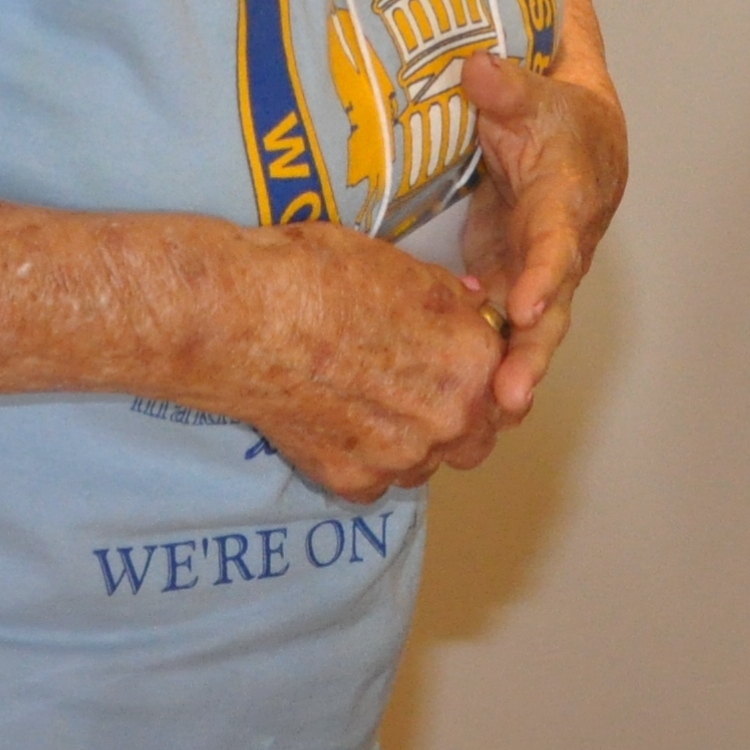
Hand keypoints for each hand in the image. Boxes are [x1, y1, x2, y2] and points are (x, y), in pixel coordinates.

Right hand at [215, 222, 506, 502]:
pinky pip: (374, 482)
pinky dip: (361, 461)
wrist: (244, 318)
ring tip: (369, 406)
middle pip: (476, 437)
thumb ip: (449, 300)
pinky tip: (335, 425)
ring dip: (411, 444)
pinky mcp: (352, 480)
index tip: (459, 369)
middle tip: (417, 391)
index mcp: (473, 361)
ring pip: (426, 465)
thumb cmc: (319, 277)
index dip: (482, 375)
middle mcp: (448, 418)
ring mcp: (400, 456)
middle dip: (457, 419)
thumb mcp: (403, 267)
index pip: (506, 384)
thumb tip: (471, 305)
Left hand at [459, 0, 627, 420]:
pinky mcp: (506, 288)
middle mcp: (557, 253)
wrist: (580, 142)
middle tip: (508, 400)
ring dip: (506, 379)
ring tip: (482, 424)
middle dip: (529, 358)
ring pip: (524, 339)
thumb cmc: (555, 117)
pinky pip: (496, 336)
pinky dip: (479, 366)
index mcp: (567, 204)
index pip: (559, 243)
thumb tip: (479, 69)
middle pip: (549, 314)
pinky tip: (448, 395)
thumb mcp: (532, 94)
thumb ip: (507, 88)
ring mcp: (533, 278)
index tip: (527, 304)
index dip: (545, 275)